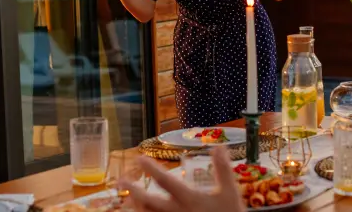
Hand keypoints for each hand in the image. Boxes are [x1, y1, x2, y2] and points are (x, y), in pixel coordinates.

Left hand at [120, 146, 243, 211]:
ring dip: (137, 206)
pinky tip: (142, 211)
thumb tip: (218, 146)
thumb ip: (222, 168)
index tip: (139, 158)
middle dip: (134, 191)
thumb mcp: (229, 191)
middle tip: (121, 182)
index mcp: (188, 199)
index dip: (151, 168)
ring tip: (129, 198)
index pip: (165, 181)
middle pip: (148, 202)